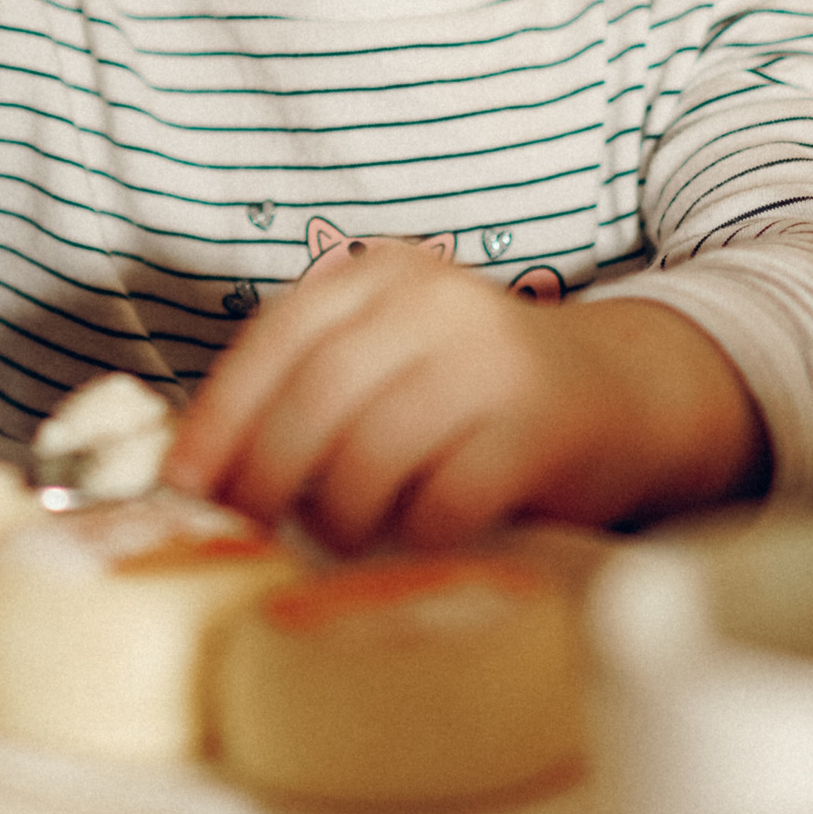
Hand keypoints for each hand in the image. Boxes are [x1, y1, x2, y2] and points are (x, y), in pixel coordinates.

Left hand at [162, 238, 769, 548]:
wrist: (627, 395)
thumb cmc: (479, 395)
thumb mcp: (392, 361)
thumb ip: (312, 392)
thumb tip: (198, 473)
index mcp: (383, 275)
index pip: (274, 342)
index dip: (219, 419)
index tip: (185, 485)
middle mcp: (435, 303)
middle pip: (313, 402)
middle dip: (266, 480)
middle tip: (253, 532)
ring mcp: (490, 360)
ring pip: (370, 456)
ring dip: (339, 517)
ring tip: (345, 536)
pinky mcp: (538, 427)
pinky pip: (443, 501)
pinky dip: (414, 534)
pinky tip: (418, 538)